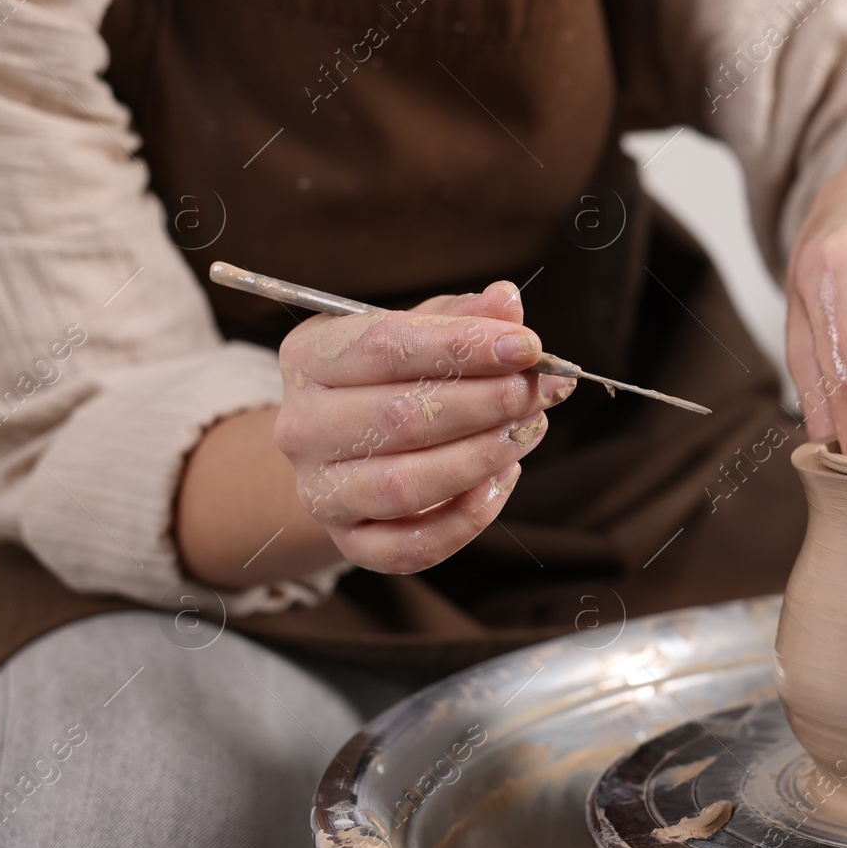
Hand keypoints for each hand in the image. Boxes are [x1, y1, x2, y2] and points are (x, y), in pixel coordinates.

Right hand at [272, 281, 573, 573]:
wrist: (345, 449)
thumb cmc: (390, 378)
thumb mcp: (418, 331)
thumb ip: (461, 316)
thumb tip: (505, 301)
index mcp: (310, 358)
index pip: (384, 346)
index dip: (462, 345)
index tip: (526, 345)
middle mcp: (303, 427)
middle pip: (399, 418)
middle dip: (487, 402)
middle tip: (543, 389)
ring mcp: (321, 491)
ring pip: (404, 485)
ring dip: (481, 457)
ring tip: (529, 429)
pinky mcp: (350, 542)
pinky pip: (413, 546)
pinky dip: (468, 517)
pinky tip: (504, 477)